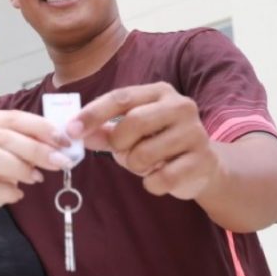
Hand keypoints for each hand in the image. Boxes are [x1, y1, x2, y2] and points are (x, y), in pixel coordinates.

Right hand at [0, 111, 71, 236]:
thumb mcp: (4, 159)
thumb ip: (24, 148)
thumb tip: (58, 144)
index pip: (10, 117)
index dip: (39, 127)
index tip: (64, 140)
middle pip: (2, 136)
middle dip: (35, 148)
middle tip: (59, 161)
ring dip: (20, 167)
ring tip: (36, 178)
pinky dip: (6, 190)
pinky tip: (17, 195)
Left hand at [67, 82, 218, 199]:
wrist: (204, 166)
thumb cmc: (160, 144)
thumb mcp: (130, 133)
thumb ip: (104, 131)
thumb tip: (75, 132)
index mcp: (159, 92)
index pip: (121, 97)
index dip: (93, 114)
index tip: (71, 130)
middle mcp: (180, 106)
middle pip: (132, 123)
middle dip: (119, 144)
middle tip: (122, 152)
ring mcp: (195, 133)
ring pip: (144, 154)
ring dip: (135, 165)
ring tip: (147, 163)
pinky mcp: (202, 161)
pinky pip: (161, 178)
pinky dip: (152, 183)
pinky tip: (161, 176)